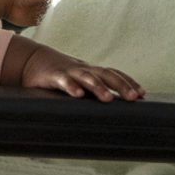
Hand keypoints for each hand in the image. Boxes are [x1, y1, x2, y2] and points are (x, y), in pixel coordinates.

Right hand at [17, 42, 142, 101]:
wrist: (31, 61)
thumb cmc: (60, 76)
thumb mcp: (79, 83)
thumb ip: (93, 93)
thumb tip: (112, 114)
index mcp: (92, 72)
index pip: (115, 75)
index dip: (129, 83)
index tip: (142, 94)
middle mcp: (84, 70)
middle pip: (107, 75)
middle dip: (122, 85)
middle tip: (134, 97)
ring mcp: (70, 72)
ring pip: (87, 77)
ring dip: (98, 87)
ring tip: (108, 98)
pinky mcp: (53, 76)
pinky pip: (63, 80)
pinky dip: (71, 86)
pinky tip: (77, 94)